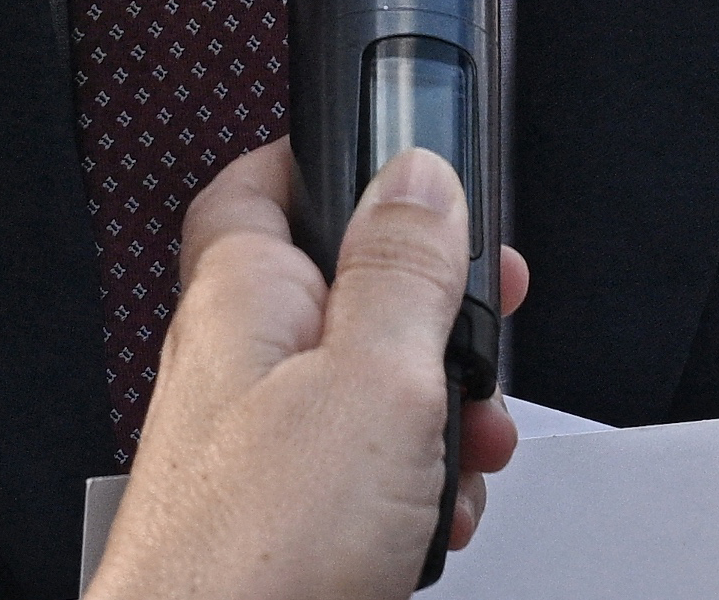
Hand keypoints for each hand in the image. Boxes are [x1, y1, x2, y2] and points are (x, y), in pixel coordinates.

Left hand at [96, 145, 527, 599]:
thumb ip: (404, 270)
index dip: (349, 164)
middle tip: (483, 343)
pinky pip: (357, 477)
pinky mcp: (275, 523)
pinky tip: (429, 526)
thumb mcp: (373, 381)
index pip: (272, 176)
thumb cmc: (254, 553)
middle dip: (434, 326)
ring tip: (462, 457)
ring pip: (366, 395)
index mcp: (244, 293)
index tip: (427, 179)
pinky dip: (408, 495)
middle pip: (350, 295)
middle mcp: (236, 362)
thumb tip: (420, 174)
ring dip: (435, 423)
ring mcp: (252, 448)